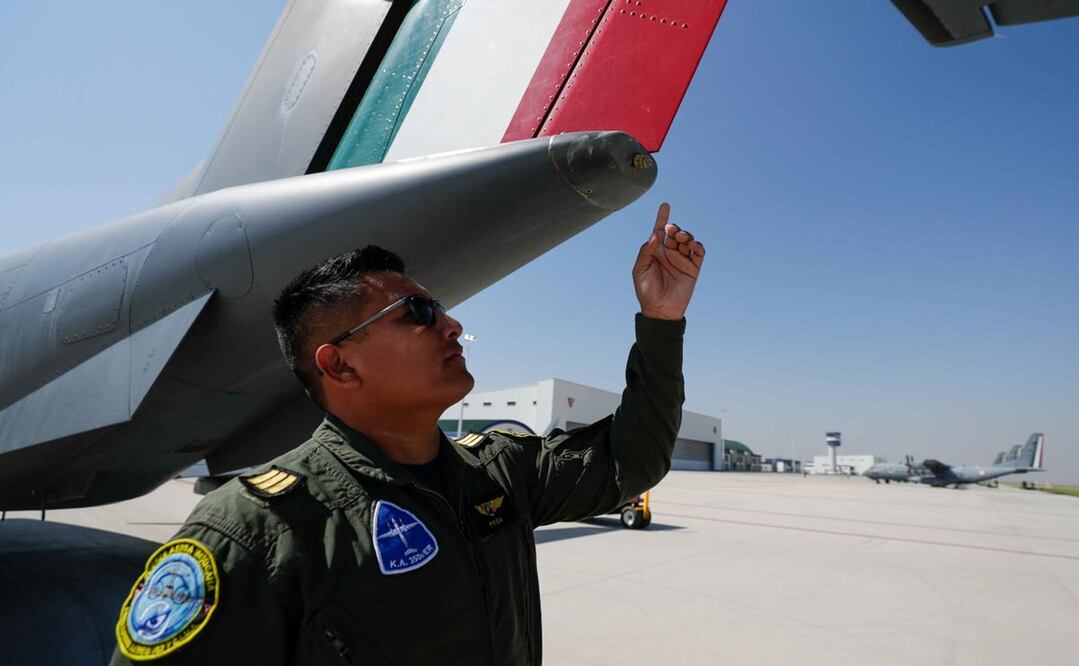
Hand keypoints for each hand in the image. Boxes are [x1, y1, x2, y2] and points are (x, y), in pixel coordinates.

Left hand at [632, 203, 704, 319]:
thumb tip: (656, 235)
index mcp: (655, 252)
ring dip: (686, 235)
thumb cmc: (646, 291)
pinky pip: (699, 253)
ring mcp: (682, 260)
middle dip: (675, 227)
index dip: (662, 217)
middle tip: (671, 229)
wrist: (660, 310)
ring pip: (688, 240)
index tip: (665, 205)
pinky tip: (693, 245)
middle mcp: (669, 253)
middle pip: (675, 233)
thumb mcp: (640, 270)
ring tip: (682, 238)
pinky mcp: (693, 268)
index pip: (659, 231)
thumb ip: (646, 252)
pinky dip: (698, 245)